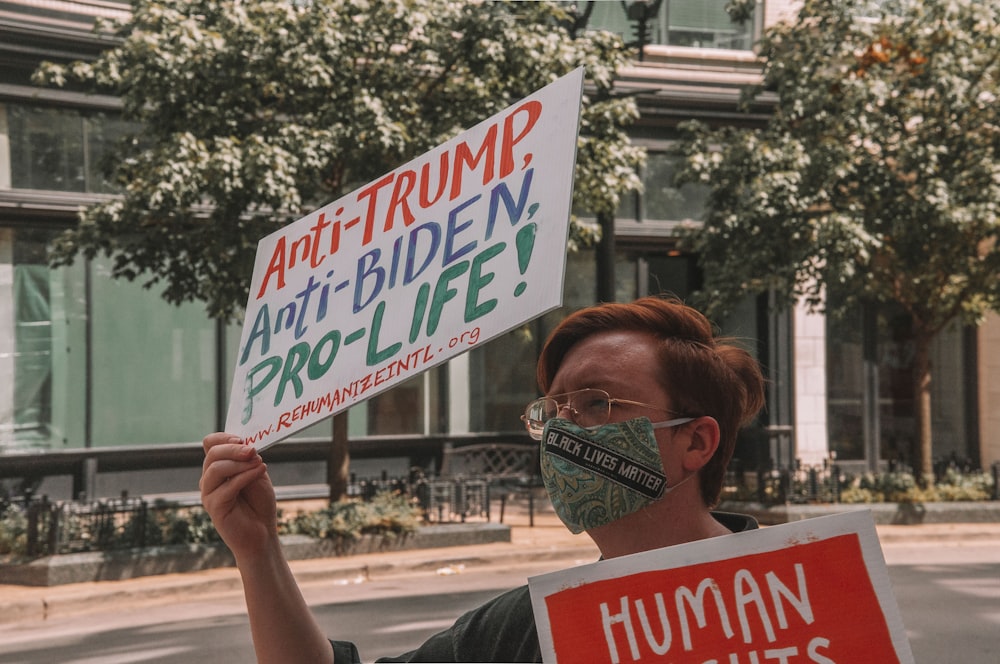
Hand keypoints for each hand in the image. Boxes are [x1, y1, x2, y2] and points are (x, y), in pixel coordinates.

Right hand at [199, 433, 277, 560]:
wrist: (262, 532)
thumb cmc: (259, 503)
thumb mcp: (257, 474)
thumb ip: (249, 460)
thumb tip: (247, 446)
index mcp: (218, 467)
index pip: (210, 445)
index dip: (224, 438)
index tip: (242, 439)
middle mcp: (209, 479)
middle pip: (212, 454)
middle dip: (233, 449)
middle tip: (253, 450)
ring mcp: (209, 494)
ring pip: (215, 469)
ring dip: (239, 462)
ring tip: (259, 462)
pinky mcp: (214, 507)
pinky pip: (227, 487)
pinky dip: (245, 476)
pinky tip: (260, 471)